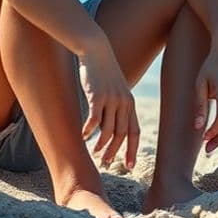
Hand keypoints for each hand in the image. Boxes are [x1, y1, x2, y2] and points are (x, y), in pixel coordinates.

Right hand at [79, 41, 139, 169]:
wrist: (97, 51)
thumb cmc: (104, 73)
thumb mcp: (114, 90)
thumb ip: (114, 107)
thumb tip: (109, 127)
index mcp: (130, 104)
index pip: (134, 131)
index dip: (132, 150)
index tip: (130, 166)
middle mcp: (124, 103)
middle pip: (122, 134)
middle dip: (115, 151)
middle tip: (107, 163)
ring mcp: (111, 100)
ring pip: (108, 130)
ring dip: (101, 145)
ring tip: (95, 152)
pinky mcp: (97, 96)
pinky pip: (94, 119)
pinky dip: (89, 131)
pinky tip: (82, 137)